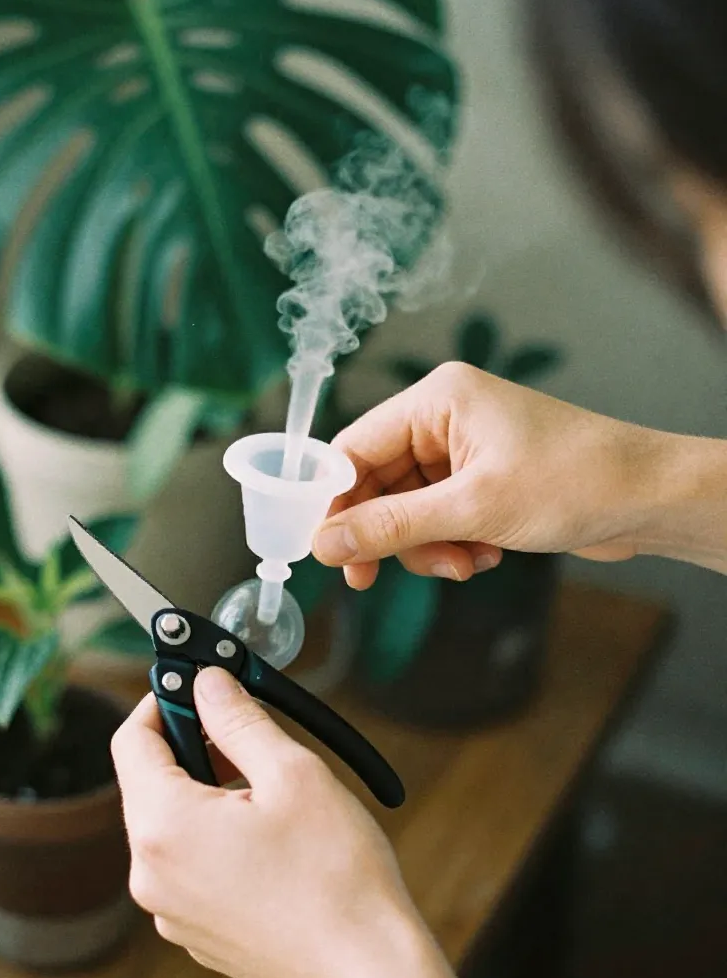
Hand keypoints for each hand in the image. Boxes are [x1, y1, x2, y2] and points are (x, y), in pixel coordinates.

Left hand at [111, 668, 471, 977]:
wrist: (367, 972)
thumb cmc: (337, 879)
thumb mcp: (292, 773)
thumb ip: (238, 719)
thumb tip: (207, 683)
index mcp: (164, 827)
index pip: (131, 739)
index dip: (161, 700)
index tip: (195, 685)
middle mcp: (151, 873)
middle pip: (146, 780)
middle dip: (188, 744)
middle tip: (242, 731)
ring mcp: (169, 908)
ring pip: (167, 821)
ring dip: (203, 787)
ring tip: (262, 783)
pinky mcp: (193, 928)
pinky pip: (184, 861)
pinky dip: (211, 832)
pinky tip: (263, 831)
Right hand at [313, 362, 726, 587]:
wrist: (652, 500)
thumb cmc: (577, 481)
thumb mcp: (472, 510)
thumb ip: (390, 526)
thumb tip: (326, 542)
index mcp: (438, 400)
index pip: (354, 447)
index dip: (334, 500)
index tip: (326, 547)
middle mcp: (445, 419)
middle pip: (378, 483)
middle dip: (387, 534)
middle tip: (371, 577)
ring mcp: (464, 450)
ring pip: (407, 509)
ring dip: (425, 546)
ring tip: (462, 563)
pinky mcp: (481, 480)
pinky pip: (437, 517)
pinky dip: (450, 544)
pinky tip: (483, 556)